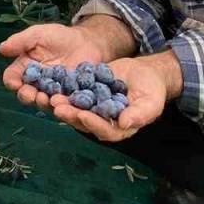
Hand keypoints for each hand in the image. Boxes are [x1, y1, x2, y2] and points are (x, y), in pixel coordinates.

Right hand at [0, 23, 107, 110]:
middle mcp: (36, 84)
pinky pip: (65, 105)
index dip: (12, 82)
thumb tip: (2, 48)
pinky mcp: (69, 98)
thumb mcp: (39, 34)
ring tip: (51, 100)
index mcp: (25, 69)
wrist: (86, 42)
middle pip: (26, 94)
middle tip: (34, 95)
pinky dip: (66, 106)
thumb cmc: (59, 37)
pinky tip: (68, 103)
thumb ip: (21, 41)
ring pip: (45, 103)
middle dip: (28, 97)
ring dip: (46, 103)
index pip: (12, 78)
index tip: (15, 83)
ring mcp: (52, 93)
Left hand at [49, 56, 167, 141]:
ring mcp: (92, 108)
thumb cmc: (152, 89)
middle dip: (71, 114)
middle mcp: (102, 121)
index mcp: (118, 128)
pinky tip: (52, 84)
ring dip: (63, 104)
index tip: (83, 115)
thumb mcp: (151, 101)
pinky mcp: (85, 94)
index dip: (93, 124)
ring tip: (52, 97)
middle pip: (84, 121)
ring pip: (75, 108)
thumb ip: (140, 114)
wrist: (144, 72)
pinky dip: (63, 89)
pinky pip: (72, 93)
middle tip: (59, 107)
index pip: (104, 130)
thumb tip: (124, 124)